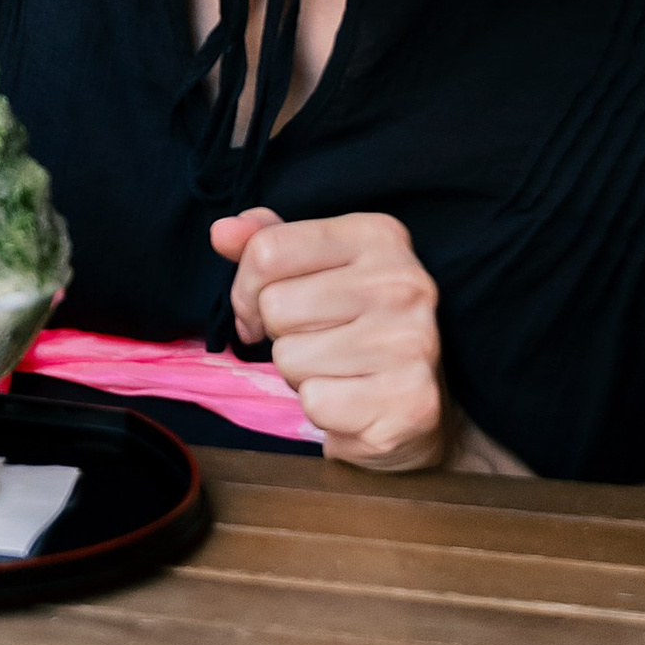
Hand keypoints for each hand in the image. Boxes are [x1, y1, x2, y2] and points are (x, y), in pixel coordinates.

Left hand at [212, 205, 456, 473]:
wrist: (422, 408)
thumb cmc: (358, 329)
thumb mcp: (318, 270)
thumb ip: (270, 244)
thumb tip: (222, 232)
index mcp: (378, 236)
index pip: (267, 250)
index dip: (248, 289)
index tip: (266, 310)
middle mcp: (403, 282)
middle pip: (275, 307)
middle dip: (281, 335)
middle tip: (320, 344)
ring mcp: (412, 342)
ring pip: (289, 358)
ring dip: (301, 375)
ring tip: (340, 373)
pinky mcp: (410, 402)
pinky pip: (315, 403)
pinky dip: (324, 412)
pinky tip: (355, 404)